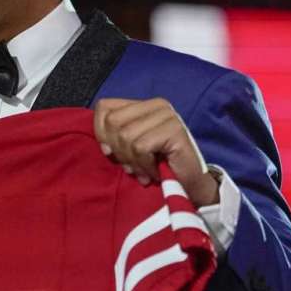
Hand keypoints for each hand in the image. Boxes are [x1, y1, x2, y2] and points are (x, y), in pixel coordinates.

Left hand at [93, 97, 218, 205]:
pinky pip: (141, 147)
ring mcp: (167, 116)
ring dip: (132, 161)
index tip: (110, 152)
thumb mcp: (128, 149)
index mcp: (142, 105)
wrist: (189, 185)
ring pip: (126, 136)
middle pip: (113, 122)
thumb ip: (114, 138)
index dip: (101, 132)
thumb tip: (105, 146)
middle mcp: (157, 105)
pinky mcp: (175, 130)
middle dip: (117, 150)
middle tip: (131, 166)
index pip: (104, 107)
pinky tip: (154, 172)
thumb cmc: (157, 166)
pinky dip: (144, 165)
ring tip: (143, 171)